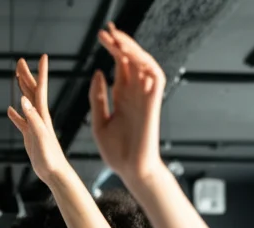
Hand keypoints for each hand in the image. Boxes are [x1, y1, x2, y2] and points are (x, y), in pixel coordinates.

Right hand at [7, 55, 71, 185]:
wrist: (55, 173)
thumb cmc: (50, 157)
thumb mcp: (40, 136)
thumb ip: (32, 118)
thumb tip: (22, 100)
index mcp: (42, 115)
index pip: (40, 89)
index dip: (41, 72)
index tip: (43, 56)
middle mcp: (39, 117)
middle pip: (32, 92)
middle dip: (27, 76)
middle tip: (20, 61)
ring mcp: (35, 126)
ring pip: (26, 103)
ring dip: (22, 89)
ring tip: (17, 78)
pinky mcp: (30, 136)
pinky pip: (21, 122)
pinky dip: (16, 114)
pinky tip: (10, 110)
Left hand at [90, 23, 165, 180]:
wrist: (130, 170)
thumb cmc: (116, 152)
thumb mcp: (99, 122)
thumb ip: (98, 98)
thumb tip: (97, 72)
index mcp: (122, 98)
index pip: (120, 66)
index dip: (113, 49)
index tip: (101, 35)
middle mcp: (135, 94)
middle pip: (131, 61)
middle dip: (120, 44)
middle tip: (106, 30)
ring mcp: (145, 98)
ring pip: (143, 65)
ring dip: (131, 50)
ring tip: (117, 39)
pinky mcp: (153, 104)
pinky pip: (155, 78)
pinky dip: (146, 65)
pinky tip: (132, 56)